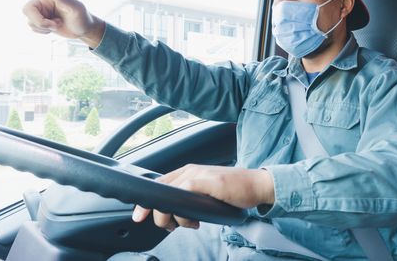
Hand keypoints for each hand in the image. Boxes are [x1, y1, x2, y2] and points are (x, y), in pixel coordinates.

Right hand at [0, 0, 104, 47]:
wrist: (83, 29)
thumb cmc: (82, 16)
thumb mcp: (76, 8)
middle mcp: (40, 0)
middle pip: (26, 10)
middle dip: (39, 21)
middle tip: (55, 25)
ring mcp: (39, 11)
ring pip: (28, 21)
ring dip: (43, 27)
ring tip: (58, 25)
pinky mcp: (39, 22)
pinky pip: (32, 28)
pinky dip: (43, 32)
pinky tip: (53, 29)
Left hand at [132, 164, 273, 230]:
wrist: (257, 185)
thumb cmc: (235, 192)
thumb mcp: (207, 195)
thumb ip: (191, 199)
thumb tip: (176, 214)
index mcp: (189, 172)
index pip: (161, 183)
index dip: (147, 200)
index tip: (140, 216)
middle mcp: (191, 170)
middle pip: (160, 188)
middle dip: (155, 211)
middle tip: (167, 226)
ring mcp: (199, 174)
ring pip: (170, 192)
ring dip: (172, 215)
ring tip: (187, 224)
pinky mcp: (207, 181)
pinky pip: (184, 190)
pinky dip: (180, 206)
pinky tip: (189, 217)